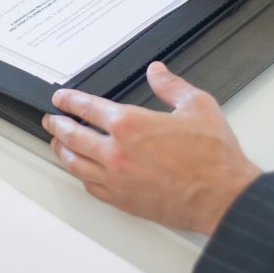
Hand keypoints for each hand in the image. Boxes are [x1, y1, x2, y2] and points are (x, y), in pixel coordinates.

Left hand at [42, 62, 260, 233]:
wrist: (222, 196)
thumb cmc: (213, 157)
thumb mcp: (197, 105)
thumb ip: (171, 86)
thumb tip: (157, 71)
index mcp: (130, 124)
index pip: (87, 108)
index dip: (70, 101)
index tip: (61, 99)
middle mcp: (116, 152)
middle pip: (72, 136)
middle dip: (57, 125)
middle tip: (51, 120)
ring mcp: (116, 179)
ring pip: (75, 163)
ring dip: (62, 150)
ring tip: (57, 144)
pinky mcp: (122, 200)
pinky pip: (91, 186)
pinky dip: (81, 175)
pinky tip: (81, 172)